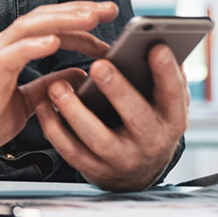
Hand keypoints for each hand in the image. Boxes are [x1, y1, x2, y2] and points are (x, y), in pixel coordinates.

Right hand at [0, 0, 117, 172]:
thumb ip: (48, 88)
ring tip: (90, 18)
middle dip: (78, 12)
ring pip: (29, 27)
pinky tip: (55, 41)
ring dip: (62, 20)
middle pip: (43, 19)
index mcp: (11, 54)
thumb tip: (79, 77)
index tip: (105, 31)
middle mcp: (2, 48)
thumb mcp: (25, 104)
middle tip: (110, 9)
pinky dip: (33, 45)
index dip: (78, 28)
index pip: (50, 30)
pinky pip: (11, 54)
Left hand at [34, 43, 189, 190]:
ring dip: (76, 112)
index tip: (156, 46)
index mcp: (172, 120)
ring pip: (98, 138)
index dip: (167, 72)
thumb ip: (165, 76)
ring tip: (58, 86)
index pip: (174, 94)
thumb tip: (159, 41)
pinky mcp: (96, 170)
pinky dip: (55, 129)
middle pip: (137, 117)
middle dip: (118, 91)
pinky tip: (43, 105)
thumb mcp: (165, 104)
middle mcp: (151, 142)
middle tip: (98, 65)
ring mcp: (122, 160)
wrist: (137, 175)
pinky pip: (71, 151)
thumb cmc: (149, 122)